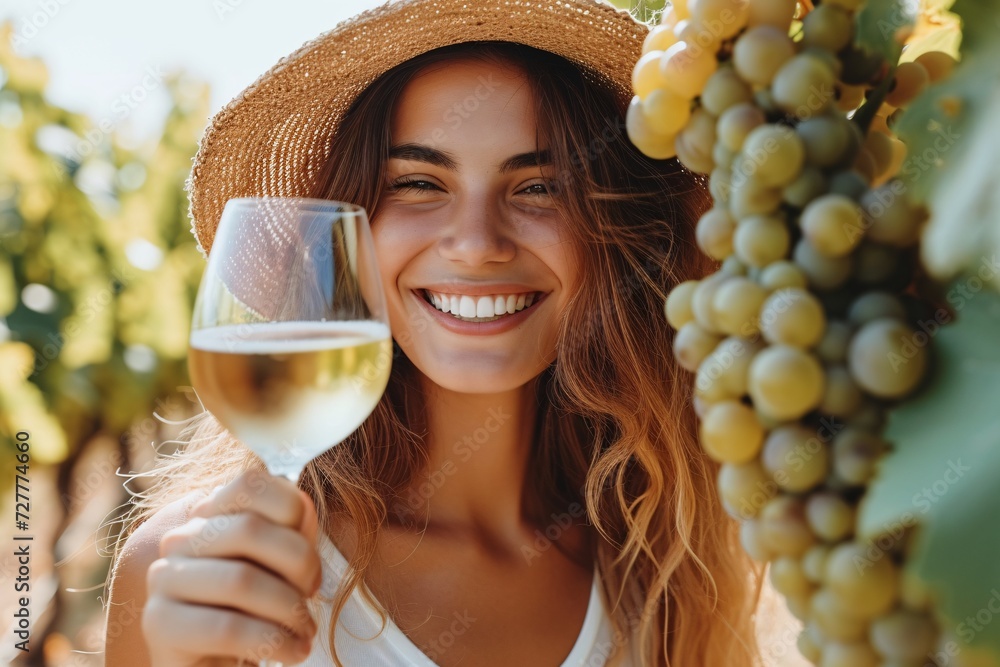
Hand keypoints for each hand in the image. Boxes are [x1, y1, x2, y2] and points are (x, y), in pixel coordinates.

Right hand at [142, 470, 322, 665]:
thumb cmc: (258, 613)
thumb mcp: (283, 567)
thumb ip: (294, 531)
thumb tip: (302, 507)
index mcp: (209, 515)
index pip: (249, 484)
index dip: (292, 510)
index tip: (309, 552)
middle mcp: (180, 540)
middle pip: (248, 528)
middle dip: (299, 564)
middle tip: (313, 596)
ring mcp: (163, 579)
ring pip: (240, 580)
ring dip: (290, 610)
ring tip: (305, 631)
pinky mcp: (159, 624)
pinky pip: (227, 628)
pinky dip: (273, 642)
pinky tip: (291, 652)